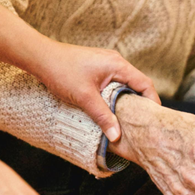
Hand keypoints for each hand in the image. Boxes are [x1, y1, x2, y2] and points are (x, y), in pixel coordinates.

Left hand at [32, 42, 160, 141]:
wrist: (40, 57)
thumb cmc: (62, 72)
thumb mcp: (85, 98)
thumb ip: (103, 117)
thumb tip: (117, 136)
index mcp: (118, 65)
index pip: (145, 84)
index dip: (152, 102)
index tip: (153, 119)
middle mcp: (115, 62)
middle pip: (137, 84)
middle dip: (141, 103)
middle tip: (142, 123)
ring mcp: (106, 63)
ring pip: (125, 84)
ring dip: (127, 100)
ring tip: (128, 119)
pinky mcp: (97, 68)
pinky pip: (114, 83)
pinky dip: (116, 96)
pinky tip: (111, 109)